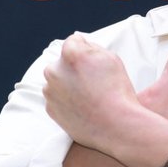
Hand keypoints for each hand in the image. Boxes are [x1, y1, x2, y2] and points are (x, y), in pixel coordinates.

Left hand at [43, 34, 140, 152]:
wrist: (116, 125)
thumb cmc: (117, 90)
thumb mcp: (111, 58)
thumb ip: (91, 47)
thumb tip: (80, 44)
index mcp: (71, 54)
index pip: (73, 41)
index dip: (86, 49)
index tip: (94, 61)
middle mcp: (55, 70)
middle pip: (63, 61)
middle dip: (74, 66)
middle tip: (94, 80)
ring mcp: (50, 90)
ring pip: (58, 80)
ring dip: (69, 83)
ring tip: (90, 94)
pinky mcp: (50, 108)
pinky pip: (57, 97)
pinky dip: (66, 99)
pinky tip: (84, 105)